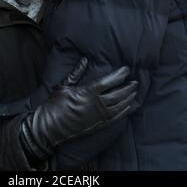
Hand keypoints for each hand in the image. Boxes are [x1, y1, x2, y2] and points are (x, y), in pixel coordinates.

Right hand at [20, 58, 136, 164]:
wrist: (50, 127)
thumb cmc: (55, 105)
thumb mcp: (64, 85)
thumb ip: (76, 72)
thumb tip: (84, 60)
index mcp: (88, 92)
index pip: (109, 81)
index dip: (120, 75)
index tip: (127, 69)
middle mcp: (97, 104)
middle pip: (118, 94)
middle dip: (128, 87)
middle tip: (135, 81)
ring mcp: (99, 116)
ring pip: (119, 106)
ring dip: (128, 98)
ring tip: (134, 91)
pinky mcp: (98, 125)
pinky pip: (116, 118)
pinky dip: (124, 111)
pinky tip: (129, 106)